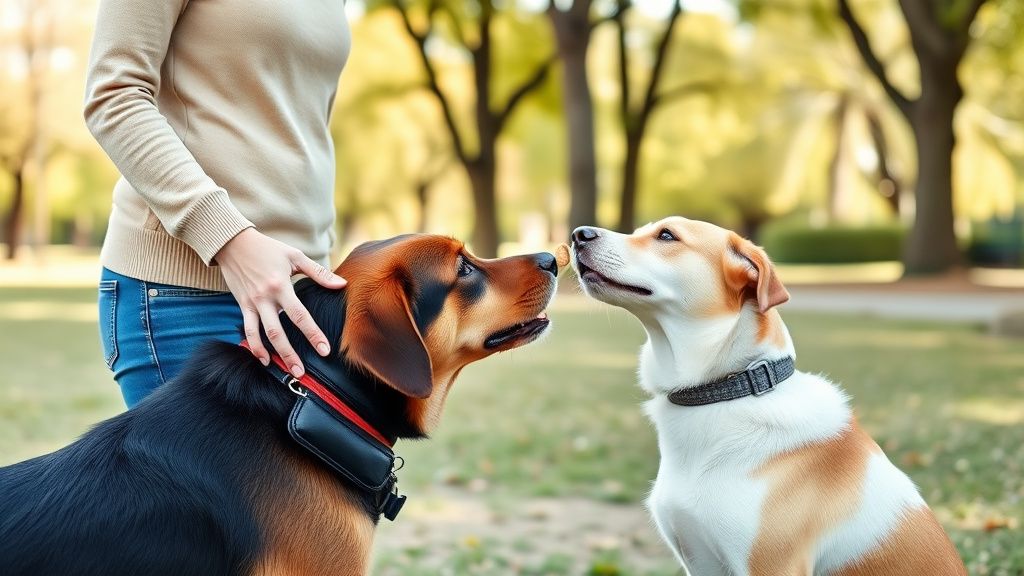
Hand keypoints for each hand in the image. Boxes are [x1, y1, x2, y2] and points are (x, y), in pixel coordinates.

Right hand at [215, 228, 346, 376]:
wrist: (232, 243)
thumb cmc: (268, 248)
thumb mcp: (295, 256)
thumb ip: (319, 273)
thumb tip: (342, 285)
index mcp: (280, 286)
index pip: (300, 315)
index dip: (312, 334)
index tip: (324, 350)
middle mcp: (265, 298)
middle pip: (278, 332)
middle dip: (290, 354)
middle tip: (302, 372)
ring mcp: (251, 303)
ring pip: (262, 335)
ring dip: (273, 355)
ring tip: (286, 371)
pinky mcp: (242, 305)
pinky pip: (247, 330)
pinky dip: (254, 346)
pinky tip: (263, 359)